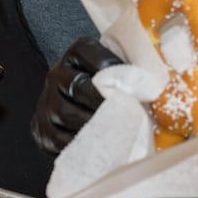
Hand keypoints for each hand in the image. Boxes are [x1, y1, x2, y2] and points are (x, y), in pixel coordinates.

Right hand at [30, 36, 123, 155]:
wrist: (85, 109)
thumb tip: (157, 83)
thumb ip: (133, 72)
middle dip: (103, 101)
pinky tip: (96, 145)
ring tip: (115, 131)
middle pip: (75, 85)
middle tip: (126, 113)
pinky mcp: (41, 129)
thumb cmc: (114, 89)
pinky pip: (56, 138)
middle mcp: (56, 73)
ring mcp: (45, 102)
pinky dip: (78, 143)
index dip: (110, 67)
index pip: (88, 52)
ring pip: (64, 112)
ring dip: (92, 124)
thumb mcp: (122, 72)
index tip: (131, 83)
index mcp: (76, 54)